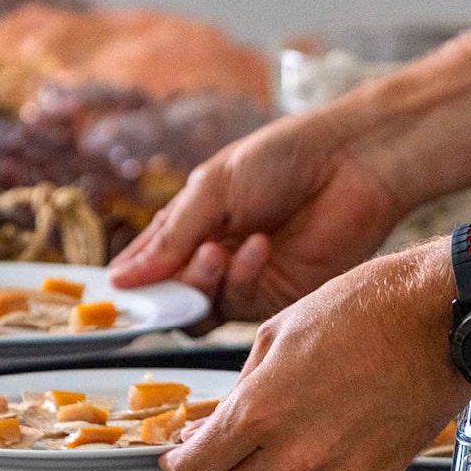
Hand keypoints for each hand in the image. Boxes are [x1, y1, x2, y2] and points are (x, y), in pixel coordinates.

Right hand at [109, 112, 404, 321]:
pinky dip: (243, 277)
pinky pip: (242, 305)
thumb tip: (120, 281)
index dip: (131, 280)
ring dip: (203, 284)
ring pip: (202, 310)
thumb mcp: (212, 190)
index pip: (146, 265)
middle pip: (170, 297)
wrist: (352, 162)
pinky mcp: (278, 296)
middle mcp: (212, 258)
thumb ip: (169, 239)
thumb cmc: (280, 160)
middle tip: (177, 270)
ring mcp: (243, 280)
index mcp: (190, 226)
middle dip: (168, 288)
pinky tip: (260, 247)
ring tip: (218, 251)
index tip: (118, 291)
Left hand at [160, 240, 470, 470]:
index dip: (181, 462)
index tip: (178, 456)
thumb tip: (220, 419)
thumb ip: (241, 386)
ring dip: (278, 457)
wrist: (441, 319)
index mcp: (260, 412)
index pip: (199, 467)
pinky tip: (341, 418)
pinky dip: (324, 460)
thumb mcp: (278, 332)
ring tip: (306, 405)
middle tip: (237, 426)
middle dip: (227, 457)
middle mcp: (296, 453)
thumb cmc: (365, 310)